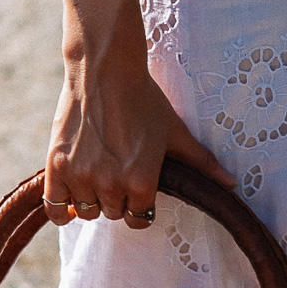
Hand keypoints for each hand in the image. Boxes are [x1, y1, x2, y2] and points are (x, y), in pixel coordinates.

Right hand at [43, 18, 233, 230]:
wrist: (106, 68)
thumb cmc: (144, 99)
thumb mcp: (175, 131)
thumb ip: (202, 163)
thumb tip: (233, 185)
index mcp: (141, 181)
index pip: (138, 219)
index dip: (140, 203)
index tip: (137, 184)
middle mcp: (110, 184)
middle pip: (112, 214)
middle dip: (117, 197)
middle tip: (117, 168)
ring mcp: (80, 175)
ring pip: (86, 210)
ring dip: (91, 197)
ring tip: (97, 169)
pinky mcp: (56, 165)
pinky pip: (53, 206)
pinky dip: (61, 205)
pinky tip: (70, 194)